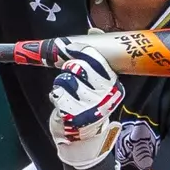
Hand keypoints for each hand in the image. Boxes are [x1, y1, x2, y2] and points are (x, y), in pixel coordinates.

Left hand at [48, 40, 123, 168]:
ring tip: (68, 94)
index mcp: (113, 85)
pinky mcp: (74, 116)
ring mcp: (90, 107)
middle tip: (72, 79)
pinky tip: (64, 104)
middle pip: (77, 66)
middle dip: (70, 70)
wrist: (83, 138)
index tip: (73, 54)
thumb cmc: (88, 104)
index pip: (94, 59)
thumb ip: (96, 57)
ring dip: (61, 84)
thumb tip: (94, 31)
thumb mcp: (97, 81)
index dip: (80, 54)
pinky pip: (57, 94)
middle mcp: (104, 95)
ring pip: (65, 79)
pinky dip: (56, 96)